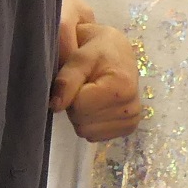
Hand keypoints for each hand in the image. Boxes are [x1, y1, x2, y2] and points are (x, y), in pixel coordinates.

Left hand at [52, 21, 141, 141]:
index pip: (79, 107)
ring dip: (81, 115)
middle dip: (75, 106)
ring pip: (86, 132)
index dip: (71, 94)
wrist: (117, 52)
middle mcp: (132, 108)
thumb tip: (55, 106)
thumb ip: (66, 80)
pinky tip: (98, 105)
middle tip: (85, 86)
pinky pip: (94, 136)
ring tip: (91, 95)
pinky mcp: (128, 128)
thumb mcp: (79, 57)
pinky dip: (90, 122)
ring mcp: (131, 120)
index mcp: (121, 87)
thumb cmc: (97, 51)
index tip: (80, 80)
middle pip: (82, 122)